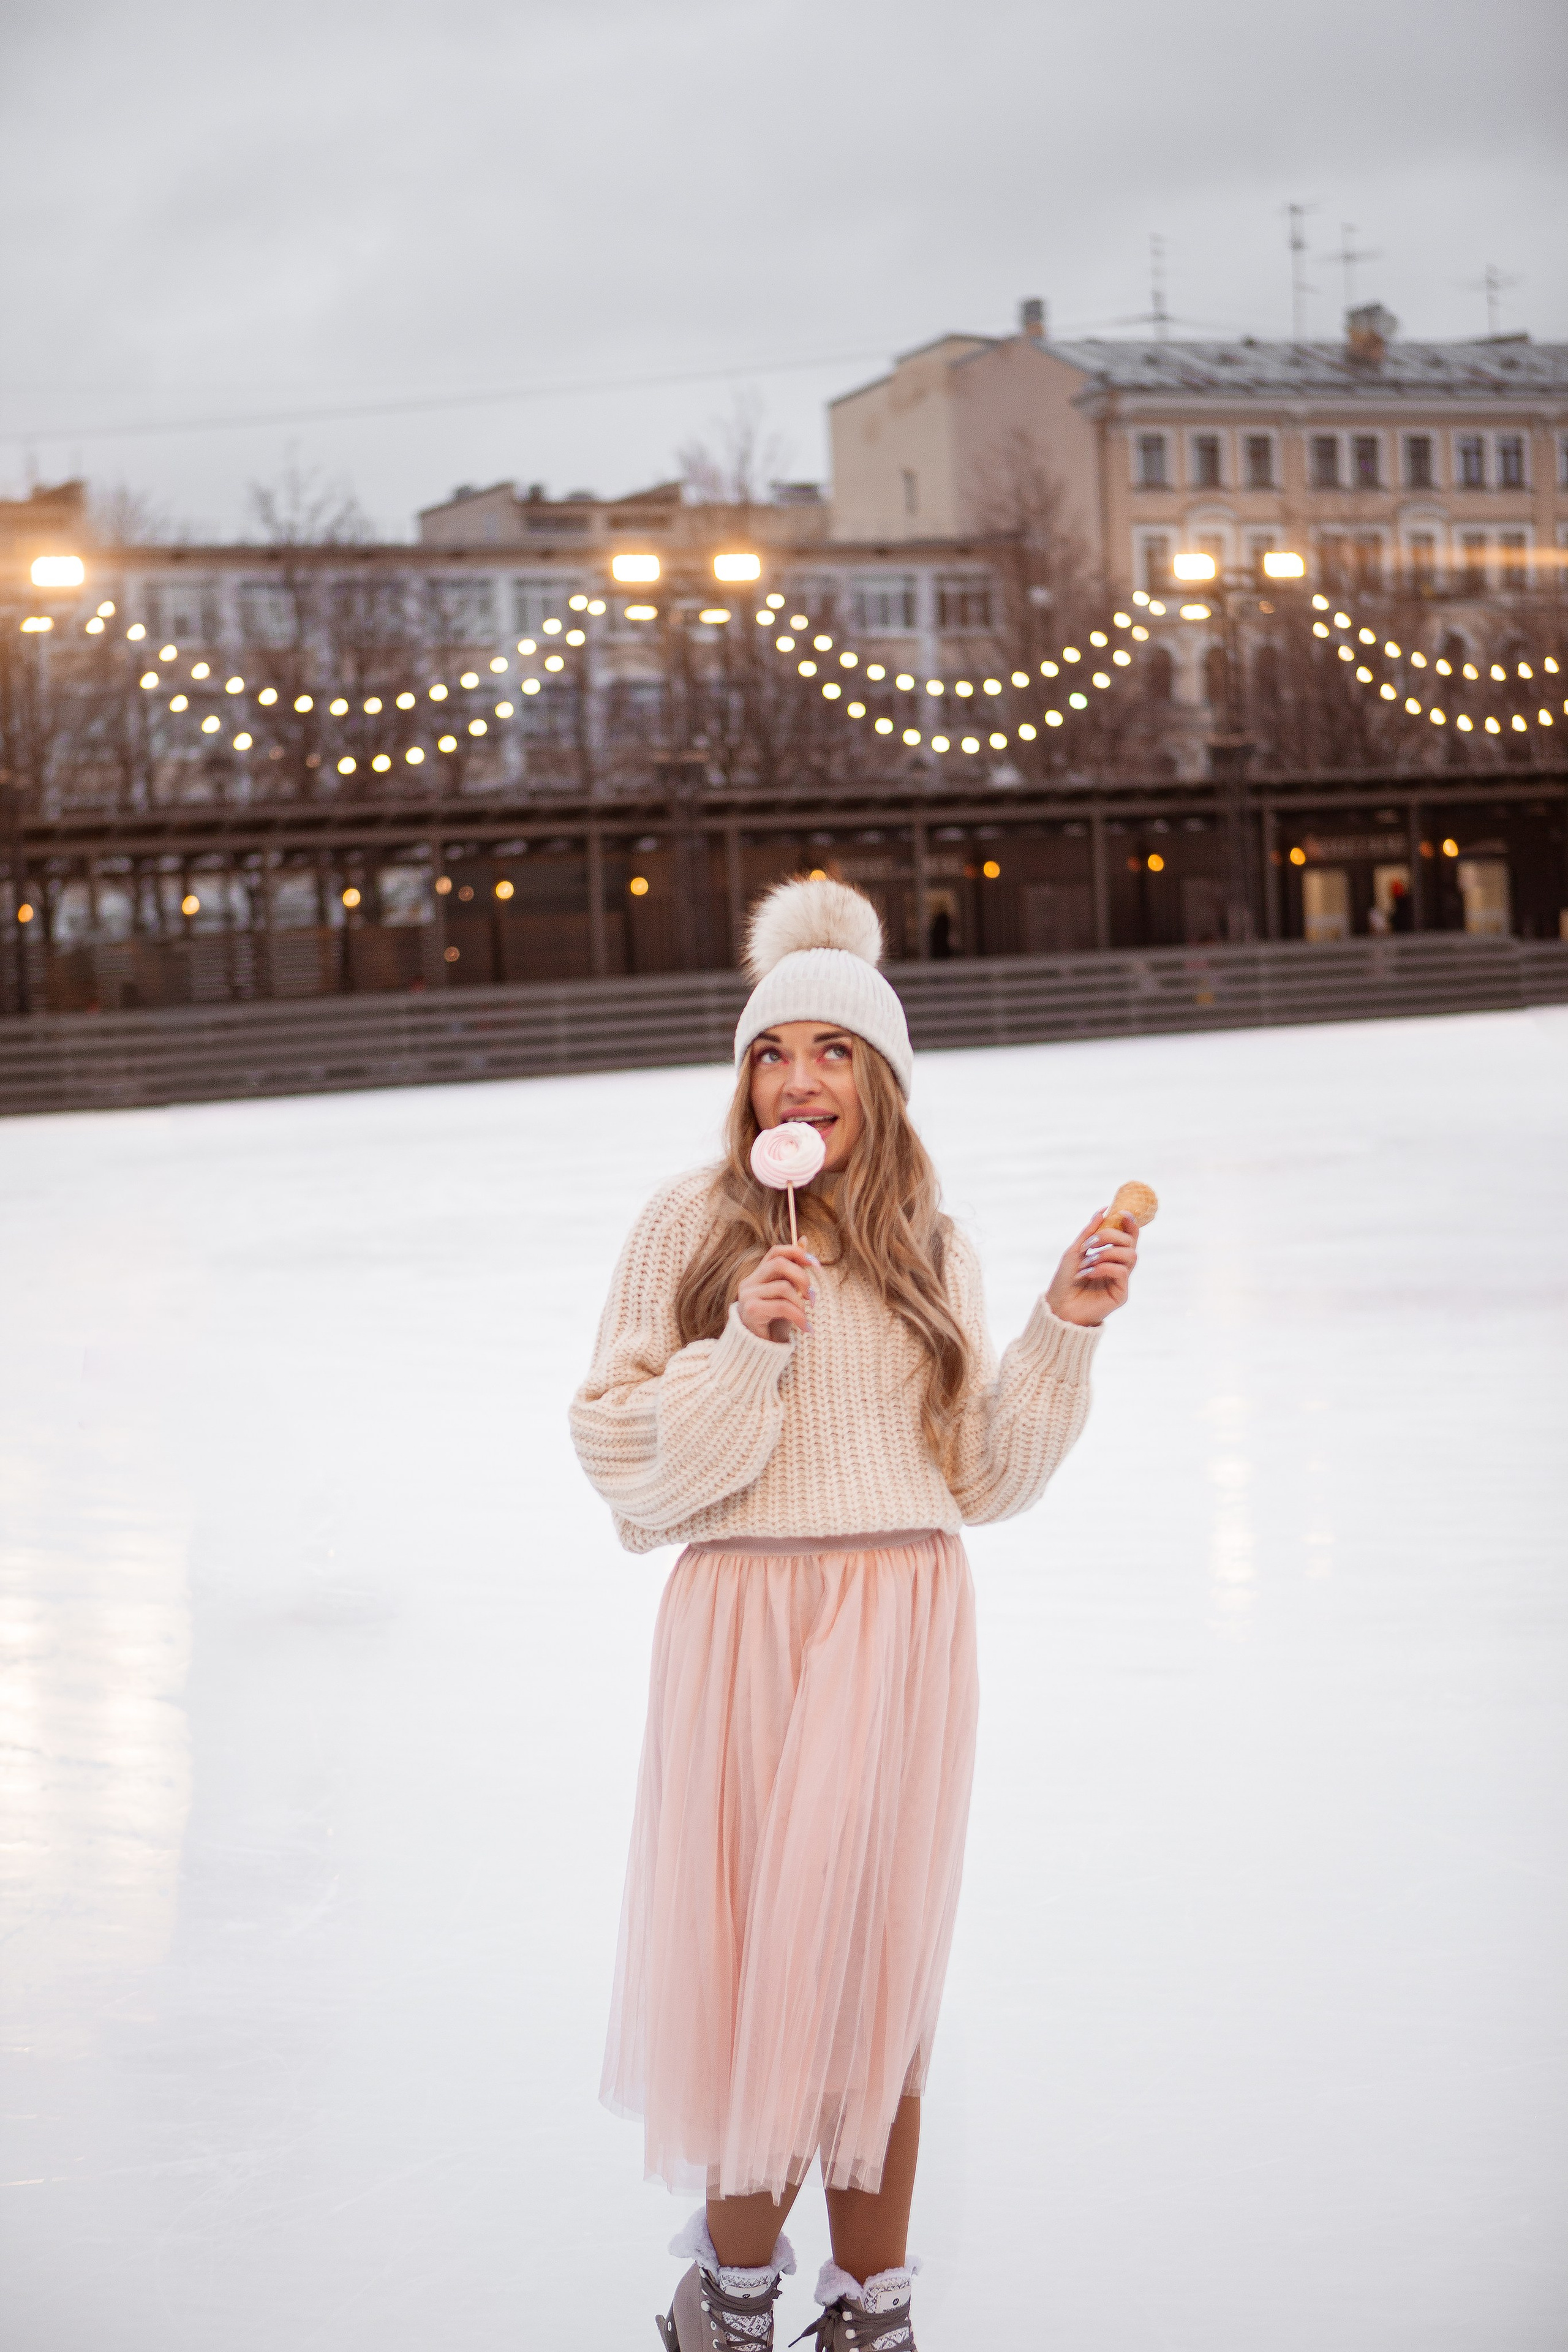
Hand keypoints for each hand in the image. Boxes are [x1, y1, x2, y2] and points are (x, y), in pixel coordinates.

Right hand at [736, 1244, 816, 1343]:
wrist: (761, 1352)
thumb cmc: (776, 1322)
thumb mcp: (789, 1294)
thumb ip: (794, 1270)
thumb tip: (804, 1240)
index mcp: (758, 1275)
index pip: (776, 1252)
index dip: (797, 1253)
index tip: (816, 1264)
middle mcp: (749, 1282)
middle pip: (779, 1264)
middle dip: (802, 1277)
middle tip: (812, 1297)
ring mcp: (748, 1296)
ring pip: (784, 1288)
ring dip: (801, 1304)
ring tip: (806, 1318)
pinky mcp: (751, 1311)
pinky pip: (783, 1306)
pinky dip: (799, 1317)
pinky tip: (805, 1328)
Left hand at [1045, 1209, 1138, 1328]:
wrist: (1059, 1307)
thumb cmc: (1065, 1281)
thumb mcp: (1075, 1251)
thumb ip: (1089, 1232)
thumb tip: (1102, 1210)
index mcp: (1110, 1255)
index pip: (1127, 1236)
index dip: (1129, 1223)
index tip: (1121, 1213)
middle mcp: (1118, 1266)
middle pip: (1131, 1242)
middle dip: (1111, 1236)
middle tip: (1090, 1243)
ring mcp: (1121, 1279)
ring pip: (1131, 1255)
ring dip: (1106, 1253)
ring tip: (1087, 1260)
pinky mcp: (1121, 1293)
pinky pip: (1121, 1271)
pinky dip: (1103, 1268)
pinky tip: (1087, 1273)